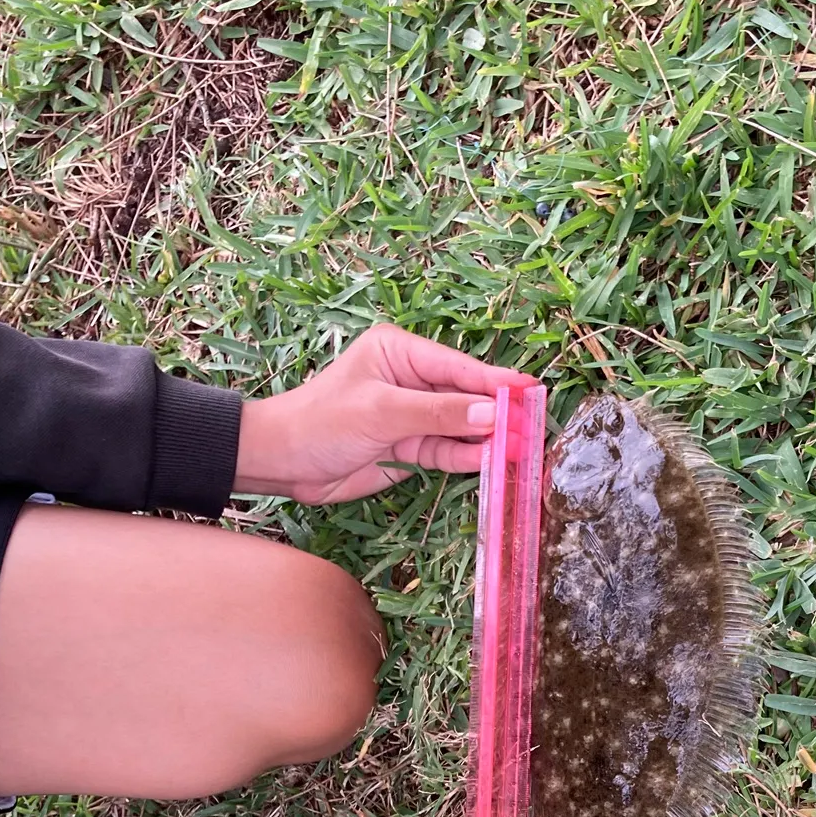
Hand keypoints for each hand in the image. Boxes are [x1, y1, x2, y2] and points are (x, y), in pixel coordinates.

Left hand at [234, 324, 538, 502]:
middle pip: (466, 396)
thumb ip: (438, 414)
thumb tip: (490, 415)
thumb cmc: (320, 421)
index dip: (495, 381)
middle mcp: (411, 380)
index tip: (531, 392)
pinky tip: (493, 462)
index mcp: (401, 352)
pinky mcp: (411, 447)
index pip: (458, 367)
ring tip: (521, 449)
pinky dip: (469, 458)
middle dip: (498, 413)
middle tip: (533, 426)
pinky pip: (448, 451)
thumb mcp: (381, 412)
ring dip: (488, 439)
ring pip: (461, 427)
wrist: (282, 464)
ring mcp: (413, 416)